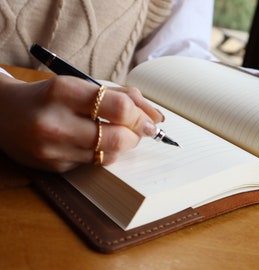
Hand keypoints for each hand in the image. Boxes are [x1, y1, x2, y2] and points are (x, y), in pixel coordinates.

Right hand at [0, 75, 163, 171]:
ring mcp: (52, 149)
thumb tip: (156, 116)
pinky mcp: (53, 167)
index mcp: (63, 92)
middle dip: (137, 135)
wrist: (4, 114)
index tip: (151, 119)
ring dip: (124, 145)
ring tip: (119, 133)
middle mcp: (55, 123)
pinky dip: (105, 153)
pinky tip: (98, 143)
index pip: (119, 108)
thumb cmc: (50, 96)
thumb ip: (121, 96)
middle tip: (140, 130)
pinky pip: (94, 164)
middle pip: (118, 138)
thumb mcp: (81, 86)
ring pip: (109, 155)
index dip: (141, 116)